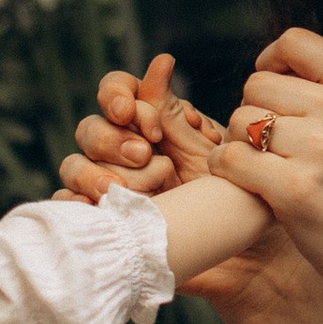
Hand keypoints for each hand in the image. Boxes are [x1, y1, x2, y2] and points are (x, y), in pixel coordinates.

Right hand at [61, 57, 322, 323]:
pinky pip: (68, 212)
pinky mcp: (107, 229)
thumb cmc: (242, 199)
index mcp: (153, 128)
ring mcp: (113, 192)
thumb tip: (159, 63)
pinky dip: (72, 206)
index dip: (117, 95)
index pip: (115, 94)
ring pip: (75, 166)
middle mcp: (127, 156)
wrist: (254, 261)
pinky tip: (94, 207)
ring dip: (99, 173)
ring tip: (135, 191)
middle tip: (146, 154)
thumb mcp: (216, 150)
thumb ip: (179, 114)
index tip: (137, 113)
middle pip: (91, 128)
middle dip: (112, 138)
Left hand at [210, 30, 322, 316]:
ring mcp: (322, 151)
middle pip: (259, 83)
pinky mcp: (295, 192)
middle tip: (268, 143)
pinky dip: (225, 170)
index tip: (272, 90)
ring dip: (239, 143)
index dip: (272, 61)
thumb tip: (311, 66)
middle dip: (255, 110)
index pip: (295, 42)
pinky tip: (243, 183)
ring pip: (240, 120)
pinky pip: (229, 159)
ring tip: (259, 165)